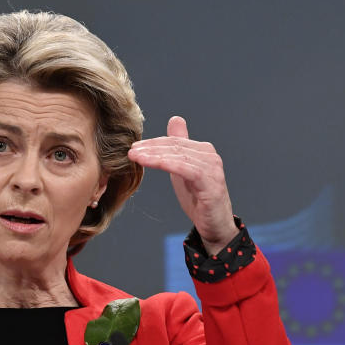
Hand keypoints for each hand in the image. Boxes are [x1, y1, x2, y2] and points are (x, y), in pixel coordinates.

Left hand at [128, 116, 238, 254]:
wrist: (214, 224)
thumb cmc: (197, 197)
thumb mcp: (183, 169)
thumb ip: (178, 147)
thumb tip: (175, 120)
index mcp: (203, 150)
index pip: (173, 141)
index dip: (152, 143)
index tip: (133, 147)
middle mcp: (210, 156)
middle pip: (174, 146)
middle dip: (150, 148)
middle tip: (130, 151)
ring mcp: (212, 169)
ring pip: (178, 156)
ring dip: (154, 155)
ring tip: (135, 157)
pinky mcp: (211, 183)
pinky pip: (185, 169)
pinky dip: (166, 164)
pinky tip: (150, 163)